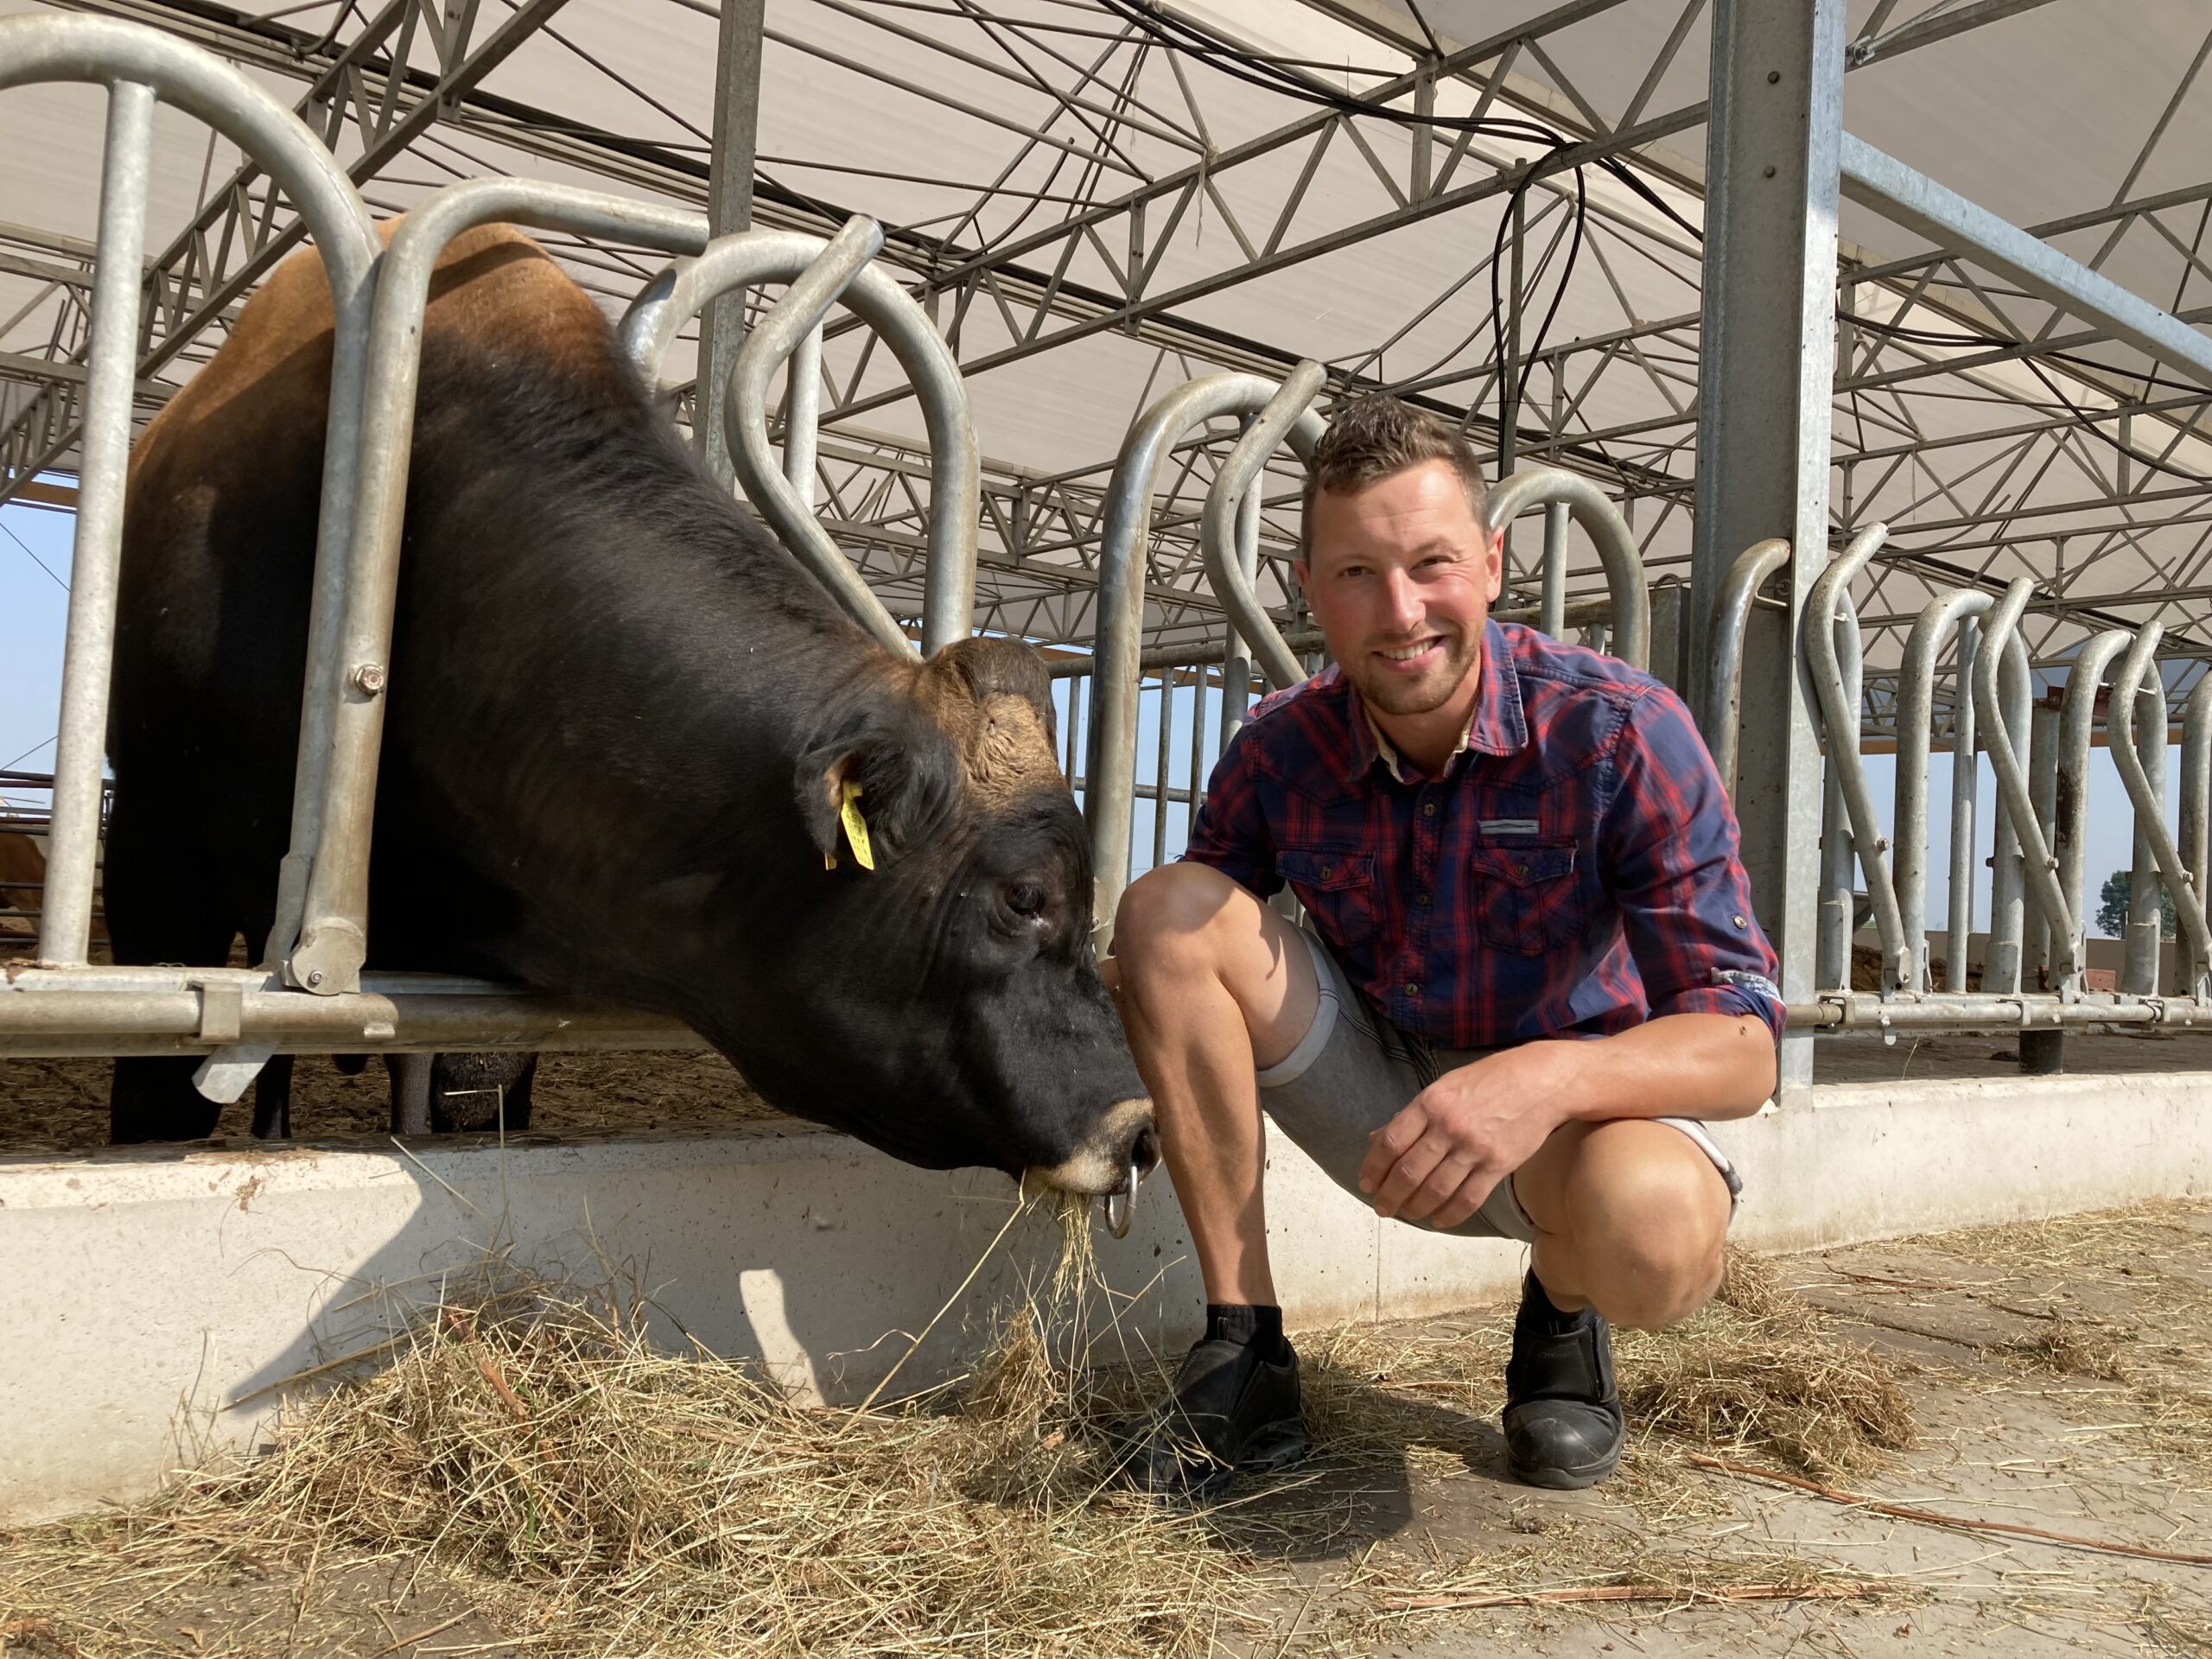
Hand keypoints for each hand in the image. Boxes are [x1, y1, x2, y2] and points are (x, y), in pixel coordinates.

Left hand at [1357, 1044, 1583, 1229]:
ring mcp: (1475, 1147)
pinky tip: (1438, 1220)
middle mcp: (1449, 1126)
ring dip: (1415, 1208)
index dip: (1373, 1167)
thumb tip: (1376, 1138)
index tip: (1366, 1184)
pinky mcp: (1498, 1165)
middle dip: (1389, 1195)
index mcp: (1431, 1102)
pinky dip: (1449, 1214)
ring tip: (1407, 1213)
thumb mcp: (1445, 1085)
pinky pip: (1468, 1199)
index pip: (1391, 1142)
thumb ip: (1412, 1114)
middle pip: (1409, 1171)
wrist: (1543, 1081)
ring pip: (1435, 1190)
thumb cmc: (1491, 1079)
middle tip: (1382, 1207)